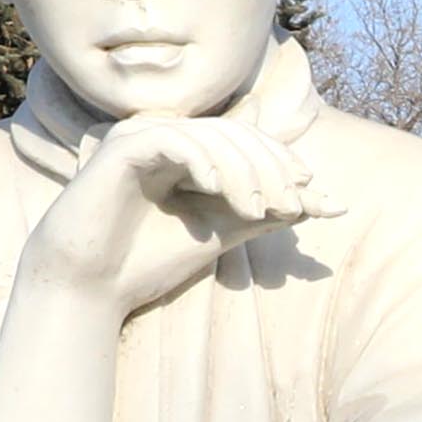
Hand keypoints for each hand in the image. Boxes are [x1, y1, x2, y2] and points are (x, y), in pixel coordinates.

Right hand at [29, 112, 326, 320]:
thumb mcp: (225, 232)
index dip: (285, 165)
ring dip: (244, 170)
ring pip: (211, 135)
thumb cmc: (150, 259)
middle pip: (237, 134)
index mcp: (190, 153)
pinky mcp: (121, 148)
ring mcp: (141, 138)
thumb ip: (270, 214)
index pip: (250, 143)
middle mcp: (166, 138)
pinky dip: (202, 160)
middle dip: (272, 169)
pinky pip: (173, 139)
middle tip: (291, 207)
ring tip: (257, 210)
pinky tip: (217, 190)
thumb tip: (331, 203)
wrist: (91, 286)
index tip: (316, 202)